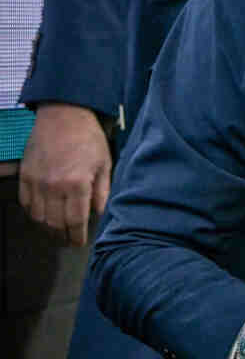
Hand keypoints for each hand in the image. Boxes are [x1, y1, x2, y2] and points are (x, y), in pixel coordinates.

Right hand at [18, 103, 111, 245]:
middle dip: (63, 237)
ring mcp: (36, 181)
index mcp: (77, 184)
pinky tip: (43, 216)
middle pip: (55, 224)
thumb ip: (101, 192)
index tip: (80, 243)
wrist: (63, 115)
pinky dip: (34, 214)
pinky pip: (26, 203)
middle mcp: (54, 186)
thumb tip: (98, 214)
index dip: (77, 237)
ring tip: (57, 232)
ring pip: (38, 217)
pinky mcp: (25, 175)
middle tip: (69, 241)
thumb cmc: (88, 138)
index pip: (75, 221)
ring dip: (48, 228)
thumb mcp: (104, 164)